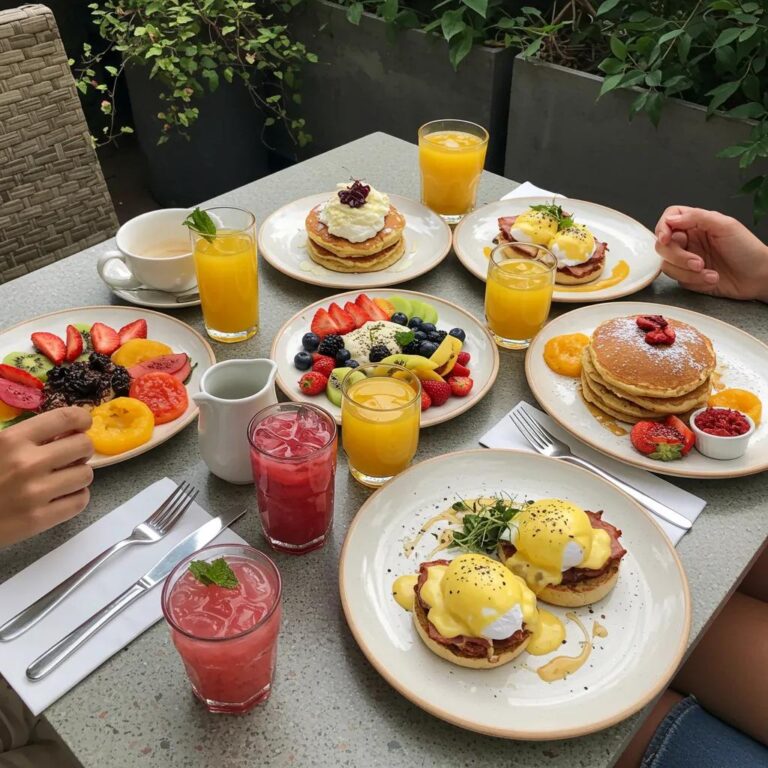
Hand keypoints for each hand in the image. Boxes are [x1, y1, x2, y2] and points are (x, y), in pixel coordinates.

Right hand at [0, 407, 93, 546]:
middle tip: (70, 455)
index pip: (65, 418)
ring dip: (78, 474)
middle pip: (83, 446)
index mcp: (11, 440)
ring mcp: (35, 493)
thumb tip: (60, 430)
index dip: (81, 418)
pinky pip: (80, 501)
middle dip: (80, 448)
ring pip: (86, 474)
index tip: (82, 423)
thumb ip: (21, 436)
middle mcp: (28, 464)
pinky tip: (62, 495)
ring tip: (63, 477)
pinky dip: (76, 496)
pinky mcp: (39, 520)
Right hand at [655, 206, 767, 301]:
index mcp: (696, 225)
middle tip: (698, 262)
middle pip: (663, 246)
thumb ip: (697, 217)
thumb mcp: (725, 226)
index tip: (666, 239)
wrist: (758, 277)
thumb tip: (671, 219)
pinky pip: (679, 280)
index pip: (669, 220)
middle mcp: (689, 241)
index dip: (662, 228)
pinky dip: (695, 281)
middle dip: (678, 257)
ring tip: (710, 273)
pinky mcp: (689, 278)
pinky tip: (712, 279)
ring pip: (668, 266)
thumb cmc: (747, 249)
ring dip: (688, 272)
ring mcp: (686, 261)